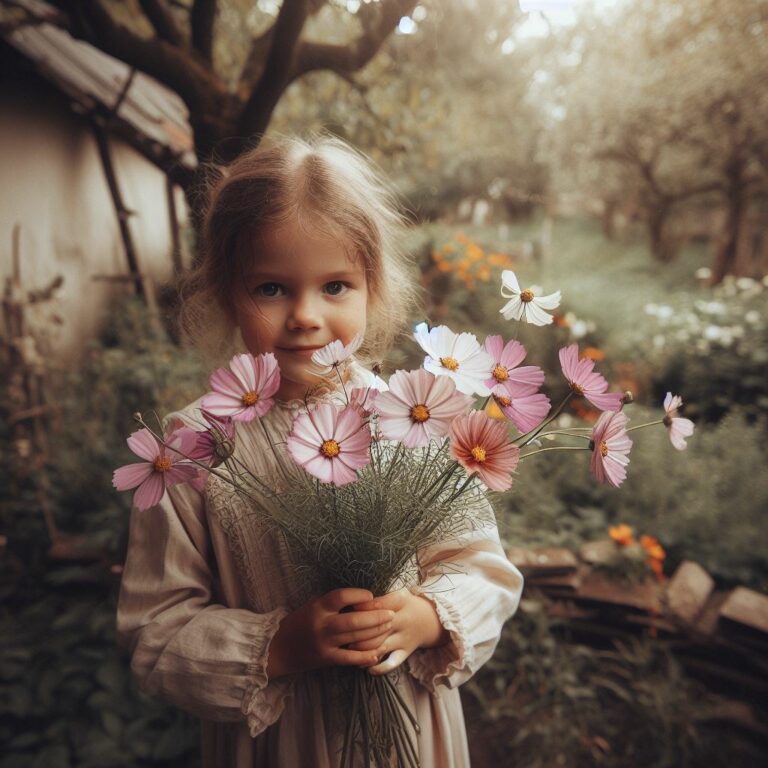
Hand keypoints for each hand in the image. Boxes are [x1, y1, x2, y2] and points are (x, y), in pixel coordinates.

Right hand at [266, 588, 393, 678]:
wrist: (279, 649)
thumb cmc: (299, 623)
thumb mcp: (312, 606)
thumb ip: (332, 603)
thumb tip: (360, 596)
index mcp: (318, 607)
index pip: (340, 596)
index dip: (358, 595)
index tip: (371, 596)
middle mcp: (322, 624)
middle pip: (353, 619)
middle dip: (375, 616)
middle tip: (390, 613)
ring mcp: (324, 643)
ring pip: (355, 637)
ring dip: (375, 632)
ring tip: (388, 626)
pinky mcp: (326, 659)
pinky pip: (349, 658)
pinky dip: (364, 656)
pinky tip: (377, 653)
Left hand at [349, 589, 449, 675]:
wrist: (432, 620)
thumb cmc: (407, 605)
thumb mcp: (398, 594)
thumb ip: (379, 598)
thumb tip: (353, 603)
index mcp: (401, 602)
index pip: (380, 605)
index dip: (363, 607)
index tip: (348, 609)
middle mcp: (403, 620)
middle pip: (378, 627)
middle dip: (358, 631)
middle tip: (342, 632)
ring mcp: (404, 639)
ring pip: (381, 646)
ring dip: (363, 649)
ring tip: (349, 648)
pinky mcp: (405, 653)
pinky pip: (392, 663)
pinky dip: (378, 667)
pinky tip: (366, 667)